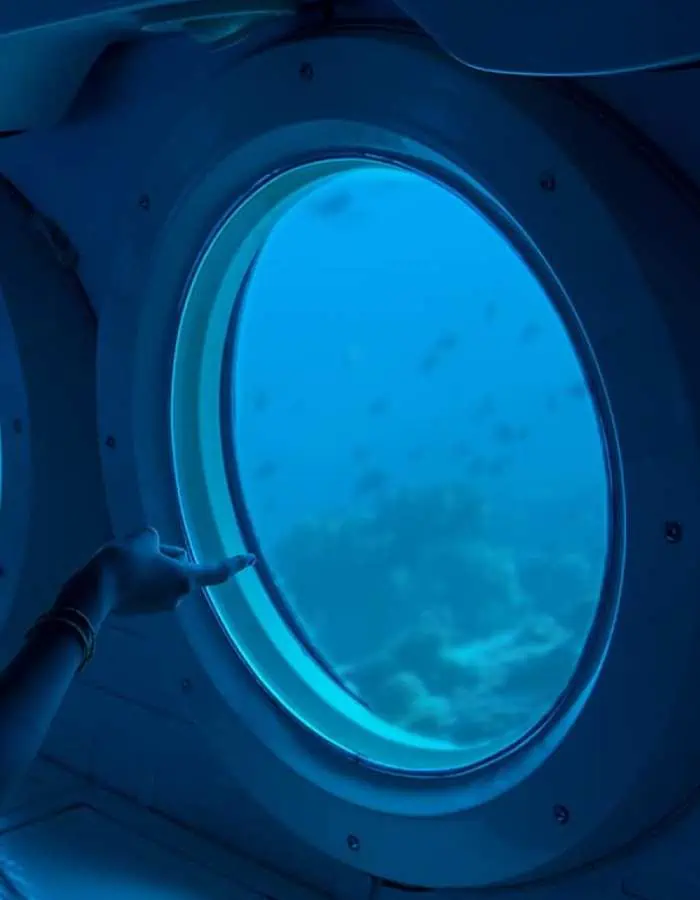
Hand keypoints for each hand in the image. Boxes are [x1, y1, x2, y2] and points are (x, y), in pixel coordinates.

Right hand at [74, 527, 255, 619]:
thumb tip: (162, 554)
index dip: (236, 563)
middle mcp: (179, 597)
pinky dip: (143, 577)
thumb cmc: (124, 560)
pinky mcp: (145, 610)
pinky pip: (152, 586)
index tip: (252, 559)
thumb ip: (161, 544)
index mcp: (186, 578)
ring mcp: (162, 606)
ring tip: (128, 561)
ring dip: (155, 566)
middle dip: (170, 557)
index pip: (218, 571)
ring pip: (166, 577)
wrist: (93, 590)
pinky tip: (123, 573)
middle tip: (145, 549)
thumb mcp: (145, 539)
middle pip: (184, 569)